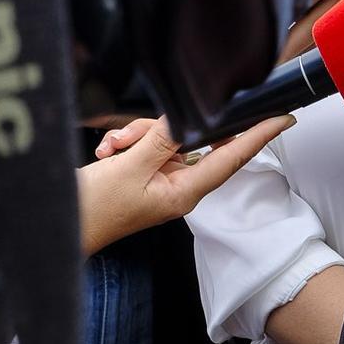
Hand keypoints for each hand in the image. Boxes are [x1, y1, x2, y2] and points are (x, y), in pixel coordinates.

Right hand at [80, 114, 290, 255]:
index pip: (231, 159)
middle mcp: (177, 186)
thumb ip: (161, 140)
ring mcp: (160, 180)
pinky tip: (106, 153)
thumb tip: (188, 120)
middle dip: (160, 129)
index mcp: (184, 192)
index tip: (282, 118)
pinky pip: (144, 145)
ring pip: (163, 137)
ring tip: (110, 151)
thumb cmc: (93, 209)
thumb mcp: (129, 168)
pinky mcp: (143, 173)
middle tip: (128, 141)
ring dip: (135, 136)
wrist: (61, 225)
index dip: (258, 137)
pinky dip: (124, 143)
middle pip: (190, 139)